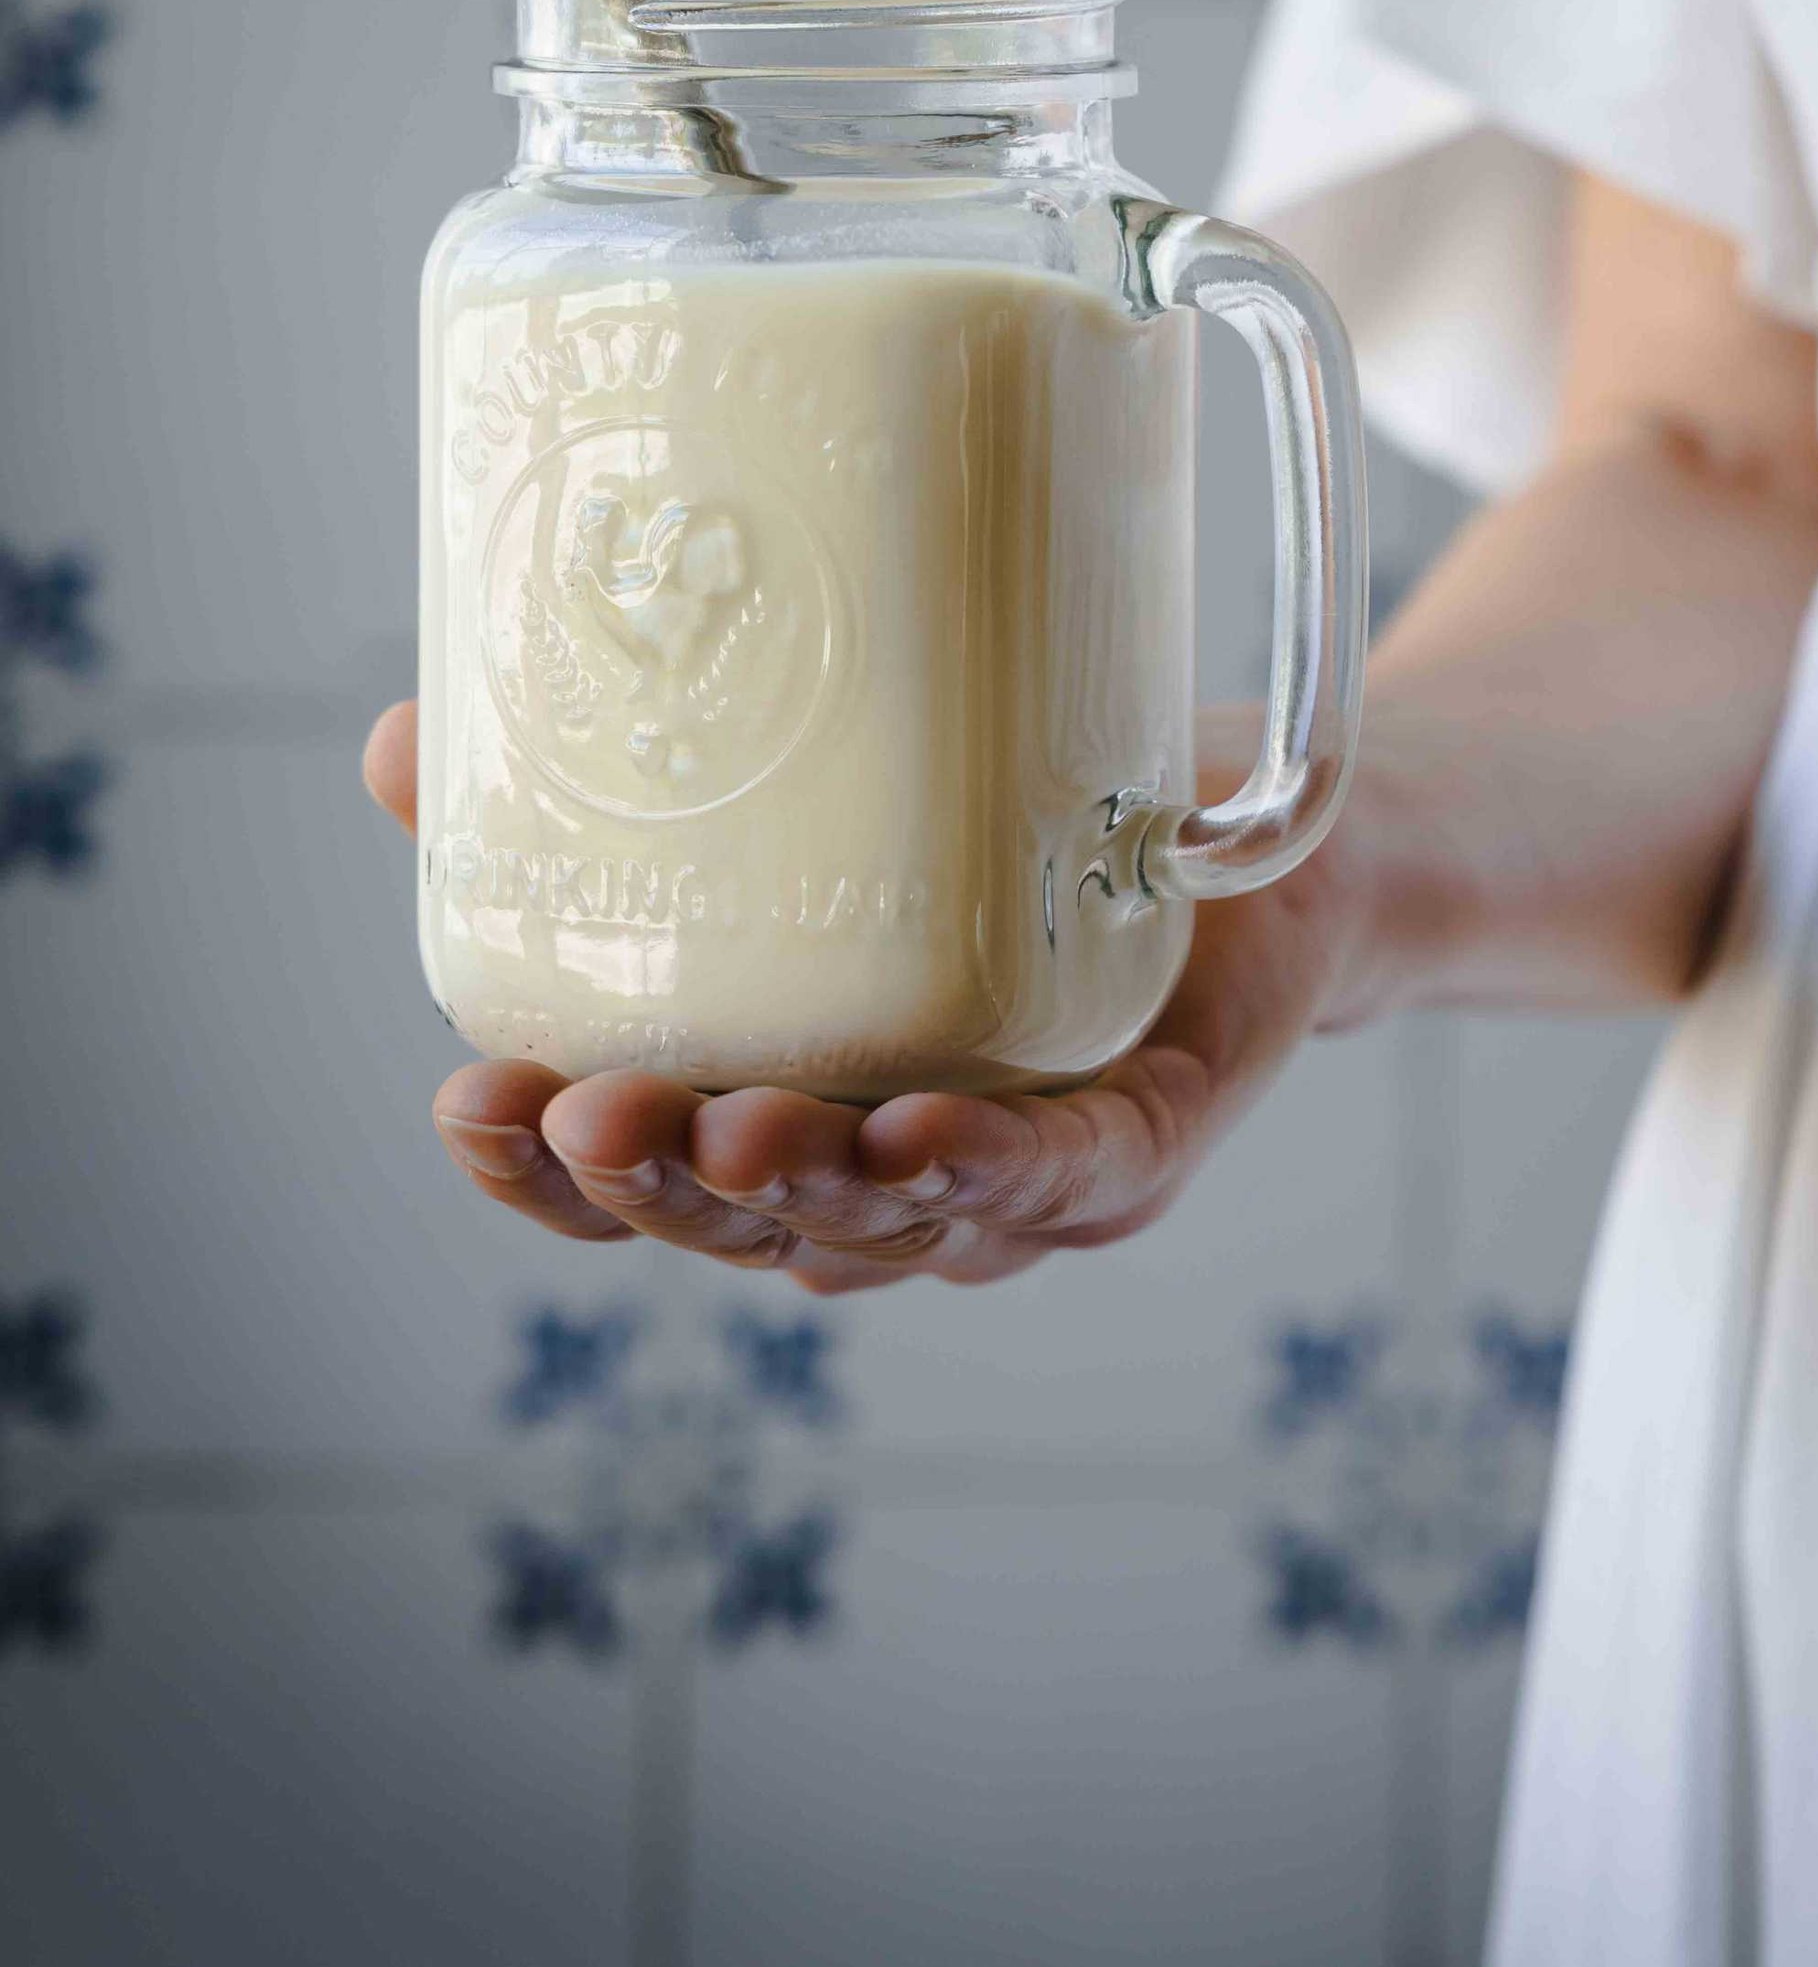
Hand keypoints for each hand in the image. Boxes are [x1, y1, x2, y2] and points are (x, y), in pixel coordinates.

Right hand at [363, 703, 1366, 1296]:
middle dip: (651, 1189)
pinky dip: (994, 1170)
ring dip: (801, 1190)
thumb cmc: (1018, 816)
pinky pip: (1067, 1177)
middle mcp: (889, 1179)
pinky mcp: (1150, 1139)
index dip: (544, 1176)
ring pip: (891, 1225)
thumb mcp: (826, 784)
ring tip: (724, 1130)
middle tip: (579, 1112)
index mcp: (787, 1107)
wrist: (1263, 817)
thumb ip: (633, 774)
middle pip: (743, 1229)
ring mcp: (1022, 1183)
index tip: (468, 1105)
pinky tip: (922, 1137)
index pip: (636, 1189)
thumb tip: (405, 737)